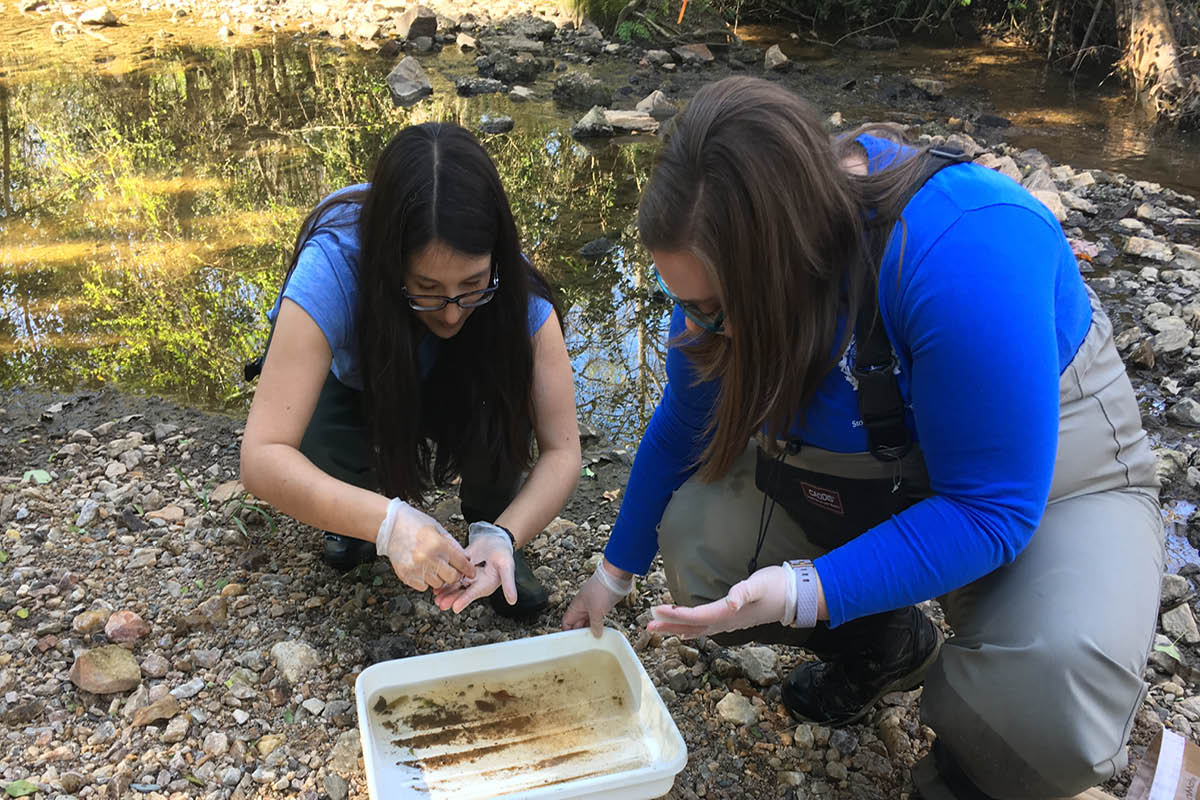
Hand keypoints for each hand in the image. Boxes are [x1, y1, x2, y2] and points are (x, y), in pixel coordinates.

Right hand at [378, 498, 474, 591]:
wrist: (390, 526)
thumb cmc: (414, 524)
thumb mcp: (438, 529)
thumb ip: (452, 544)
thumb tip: (465, 558)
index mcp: (438, 544)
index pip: (460, 562)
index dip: (468, 569)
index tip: (471, 573)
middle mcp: (428, 558)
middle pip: (451, 578)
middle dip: (454, 575)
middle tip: (450, 570)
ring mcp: (416, 568)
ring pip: (437, 584)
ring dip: (438, 578)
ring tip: (432, 567)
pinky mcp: (406, 575)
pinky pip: (423, 587)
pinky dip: (425, 582)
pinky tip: (422, 570)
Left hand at [432, 522, 515, 613]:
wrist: (496, 538)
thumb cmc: (503, 553)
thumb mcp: (507, 567)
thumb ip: (509, 584)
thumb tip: (513, 601)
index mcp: (486, 584)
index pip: (474, 593)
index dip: (464, 600)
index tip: (455, 608)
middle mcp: (476, 583)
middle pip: (461, 592)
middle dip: (451, 599)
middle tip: (441, 604)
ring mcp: (467, 576)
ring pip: (454, 586)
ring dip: (445, 592)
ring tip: (436, 598)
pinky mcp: (461, 568)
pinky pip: (451, 575)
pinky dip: (444, 581)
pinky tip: (435, 585)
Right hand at [562, 560, 633, 636]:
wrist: (615, 576)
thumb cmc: (602, 589)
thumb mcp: (597, 611)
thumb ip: (595, 625)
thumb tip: (596, 634)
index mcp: (576, 606)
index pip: (566, 622)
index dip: (568, 632)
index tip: (572, 642)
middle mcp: (583, 606)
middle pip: (577, 623)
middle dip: (580, 633)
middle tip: (585, 644)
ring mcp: (593, 605)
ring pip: (588, 620)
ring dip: (590, 629)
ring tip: (594, 639)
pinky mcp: (602, 605)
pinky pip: (598, 618)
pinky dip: (599, 624)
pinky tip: (602, 631)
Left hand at [647, 565, 794, 637]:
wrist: (796, 596)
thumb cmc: (778, 586)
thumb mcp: (761, 584)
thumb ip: (745, 592)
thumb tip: (732, 602)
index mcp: (730, 613)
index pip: (697, 616)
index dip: (676, 615)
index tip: (657, 611)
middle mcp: (728, 622)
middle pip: (693, 627)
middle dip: (670, 626)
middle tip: (648, 625)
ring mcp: (731, 623)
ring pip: (698, 630)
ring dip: (677, 629)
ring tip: (658, 630)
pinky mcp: (734, 620)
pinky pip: (707, 629)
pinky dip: (692, 630)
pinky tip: (685, 632)